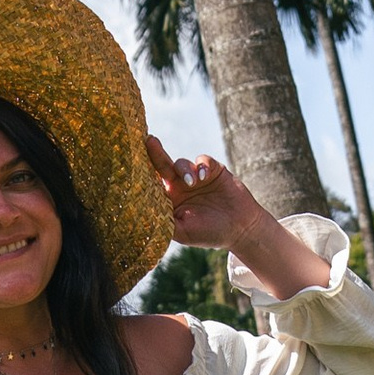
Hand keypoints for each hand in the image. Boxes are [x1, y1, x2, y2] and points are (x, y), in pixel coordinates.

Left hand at [145, 137, 333, 301]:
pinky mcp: (213, 170)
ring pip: (182, 163)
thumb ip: (165, 224)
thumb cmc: (210, 233)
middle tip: (149, 141)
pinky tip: (204, 176)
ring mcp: (196, 176)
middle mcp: (180, 186)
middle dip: (154, 152)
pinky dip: (202, 166)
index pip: (152, 183)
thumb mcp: (184, 232)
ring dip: (184, 169)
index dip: (142, 173)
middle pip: (163, 166)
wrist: (241, 228)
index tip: (132, 164)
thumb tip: (144, 216)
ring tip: (192, 181)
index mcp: (169, 199)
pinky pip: (203, 160)